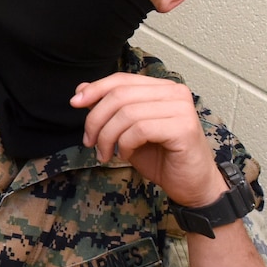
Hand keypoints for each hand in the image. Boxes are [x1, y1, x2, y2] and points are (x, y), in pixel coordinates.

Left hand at [71, 73, 222, 206]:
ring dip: (108, 137)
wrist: (192, 186)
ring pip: (126, 113)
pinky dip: (125, 144)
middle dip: (96, 119)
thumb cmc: (161, 157)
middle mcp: (174, 92)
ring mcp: (181, 108)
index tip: (74, 103)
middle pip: (120, 95)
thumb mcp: (127, 130)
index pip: (122, 79)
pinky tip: (127, 155)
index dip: (95, 89)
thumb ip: (109, 108)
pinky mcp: (184, 127)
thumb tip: (81, 89)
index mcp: (162, 88)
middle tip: (89, 142)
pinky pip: (139, 129)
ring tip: (106, 154)